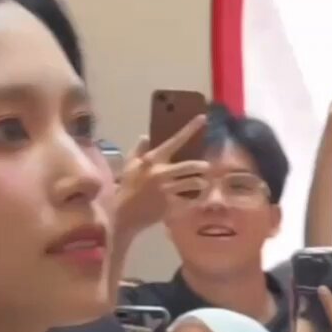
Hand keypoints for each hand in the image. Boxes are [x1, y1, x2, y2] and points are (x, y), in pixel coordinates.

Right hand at [115, 114, 208, 234]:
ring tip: (203, 184)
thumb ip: (139, 149)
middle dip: (201, 166)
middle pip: (189, 166)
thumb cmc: (128, 187)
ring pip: (192, 183)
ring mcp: (166, 188)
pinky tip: (194, 199)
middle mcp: (160, 172)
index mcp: (152, 159)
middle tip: (206, 167)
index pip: (174, 140)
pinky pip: (188, 198)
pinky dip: (193, 198)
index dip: (190, 129)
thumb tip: (146, 136)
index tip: (203, 118)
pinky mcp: (169, 203)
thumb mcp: (130, 165)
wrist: (124, 213)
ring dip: (201, 183)